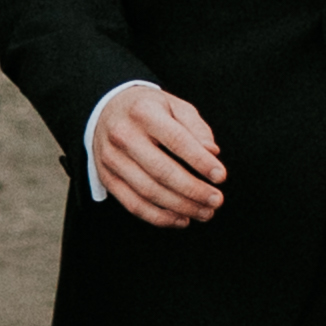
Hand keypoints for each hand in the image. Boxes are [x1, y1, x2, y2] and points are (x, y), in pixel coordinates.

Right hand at [91, 84, 227, 227]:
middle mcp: (123, 135)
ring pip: (148, 192)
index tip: (220, 176)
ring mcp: (112, 158)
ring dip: (181, 207)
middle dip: (193, 190)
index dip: (200, 161)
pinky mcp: (107, 177)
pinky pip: (133, 205)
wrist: (105, 110)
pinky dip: (160, 217)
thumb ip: (196, 127)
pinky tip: (181, 219)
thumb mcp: (174, 105)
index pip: (176, 140)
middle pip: (161, 171)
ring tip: (205, 212)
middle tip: (216, 200)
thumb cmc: (148, 109)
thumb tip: (212, 152)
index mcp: (143, 112)